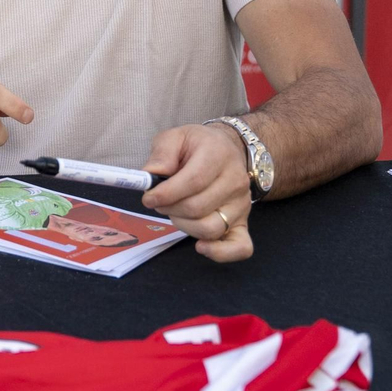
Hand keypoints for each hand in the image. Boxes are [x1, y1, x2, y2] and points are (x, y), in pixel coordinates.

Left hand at [141, 124, 253, 261]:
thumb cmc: (195, 146)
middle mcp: (235, 181)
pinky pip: (240, 247)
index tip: (148, 198)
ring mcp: (242, 205)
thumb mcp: (174, 137)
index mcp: (218, 155)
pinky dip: (220, 253)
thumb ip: (162, 154)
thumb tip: (151, 175)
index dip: (166, 194)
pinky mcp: (243, 223)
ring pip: (210, 228)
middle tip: (159, 202)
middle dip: (169, 208)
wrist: (225, 151)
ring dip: (183, 225)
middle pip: (198, 207)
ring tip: (174, 212)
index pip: (193, 181)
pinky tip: (201, 247)